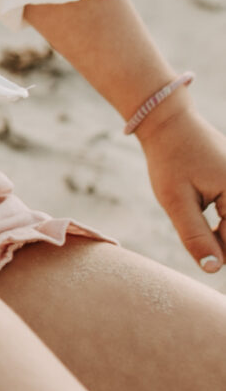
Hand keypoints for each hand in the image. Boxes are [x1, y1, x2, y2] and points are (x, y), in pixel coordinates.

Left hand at [136, 95, 225, 273]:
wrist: (169, 122)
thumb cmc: (170, 159)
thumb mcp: (175, 200)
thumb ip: (196, 236)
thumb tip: (214, 269)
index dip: (217, 254)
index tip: (203, 251)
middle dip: (221, 243)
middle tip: (198, 232)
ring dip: (221, 233)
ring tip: (195, 211)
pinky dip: (223, 221)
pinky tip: (206, 217)